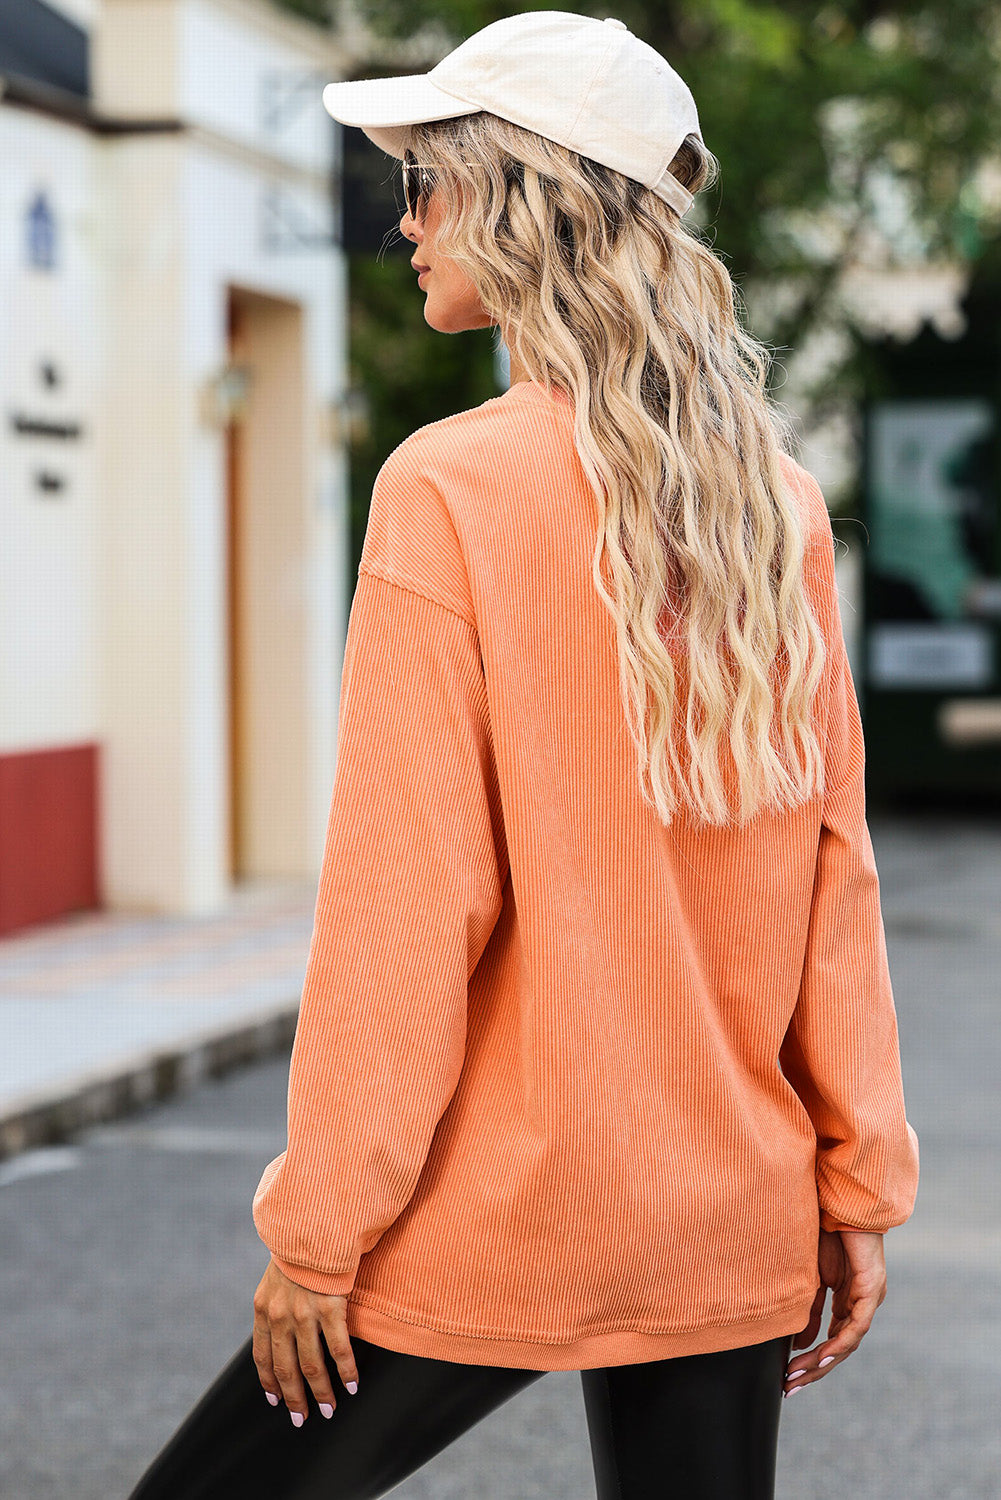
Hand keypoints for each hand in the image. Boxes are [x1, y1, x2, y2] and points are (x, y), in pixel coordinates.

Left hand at [252, 1257, 359, 1425]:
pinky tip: (353, 1384)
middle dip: (295, 1398)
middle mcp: (280, 1316)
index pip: (262, 1356)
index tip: (276, 1402)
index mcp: (263, 1309)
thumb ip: (275, 1304)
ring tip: (331, 1408)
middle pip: (286, 1369)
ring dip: (322, 1392)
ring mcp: (305, 1313)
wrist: (313, 1222)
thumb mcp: (275, 1277)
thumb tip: (280, 1328)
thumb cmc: (297, 1249)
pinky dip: (347, 1370)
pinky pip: (339, 1348)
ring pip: (312, 1366)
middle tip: (303, 1418)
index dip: (269, 1383)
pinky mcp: (330, 1307)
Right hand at [783, 1228, 886, 1395]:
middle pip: (840, 1350)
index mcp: (848, 1301)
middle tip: (791, 1387)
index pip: (832, 1341)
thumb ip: (808, 1310)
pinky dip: (838, 1343)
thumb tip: (799, 1343)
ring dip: (823, 1362)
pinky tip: (821, 1355)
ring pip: (849, 1343)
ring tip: (797, 1375)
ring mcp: (869, 1299)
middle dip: (814, 1370)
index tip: (789, 1376)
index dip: (812, 1361)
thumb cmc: (825, 1233)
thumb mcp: (811, 1278)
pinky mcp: (872, 1289)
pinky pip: (857, 1326)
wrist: (838, 1203)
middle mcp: (862, 1304)